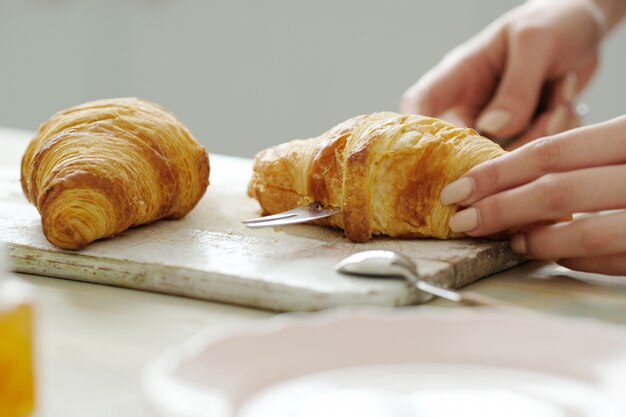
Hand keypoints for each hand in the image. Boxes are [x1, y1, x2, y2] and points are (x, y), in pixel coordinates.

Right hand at [401, 0, 603, 145]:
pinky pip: (535, 153)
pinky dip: (557, 133)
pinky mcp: (523, 135)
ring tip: (559, 99)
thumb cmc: (552, 22)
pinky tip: (564, 102)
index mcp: (459, 75)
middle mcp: (471, 105)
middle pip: (462, 146)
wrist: (587, 27)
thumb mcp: (536, 42)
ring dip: (539, 134)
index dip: (415, 130)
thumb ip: (516, 87)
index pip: (421, 104)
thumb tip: (494, 130)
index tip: (427, 152)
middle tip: (537, 121)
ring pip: (504, 155)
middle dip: (500, 145)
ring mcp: (496, 125)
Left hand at [439, 116, 625, 275]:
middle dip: (501, 209)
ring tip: (512, 243)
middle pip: (558, 191)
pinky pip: (613, 260)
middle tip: (464, 222)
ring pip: (585, 233)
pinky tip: (558, 256)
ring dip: (538, 241)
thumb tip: (516, 166)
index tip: (457, 189)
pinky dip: (578, 259)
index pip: (550, 153)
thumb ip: (588, 149)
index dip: (496, 174)